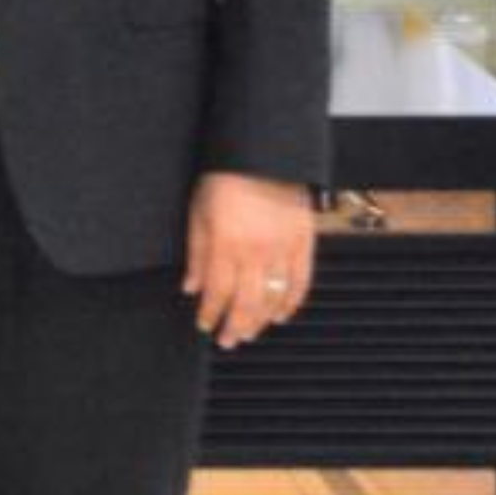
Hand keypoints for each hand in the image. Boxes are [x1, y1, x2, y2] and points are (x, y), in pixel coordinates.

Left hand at [183, 170, 314, 349]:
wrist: (263, 153)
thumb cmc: (225, 177)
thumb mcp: (198, 212)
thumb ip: (197, 254)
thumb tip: (191, 287)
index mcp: (226, 244)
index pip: (217, 293)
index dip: (210, 314)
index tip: (205, 325)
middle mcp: (256, 251)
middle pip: (246, 303)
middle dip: (235, 327)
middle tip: (228, 341)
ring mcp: (283, 248)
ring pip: (274, 298)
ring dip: (261, 321)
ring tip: (250, 332)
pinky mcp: (304, 242)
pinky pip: (301, 282)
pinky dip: (291, 303)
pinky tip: (281, 315)